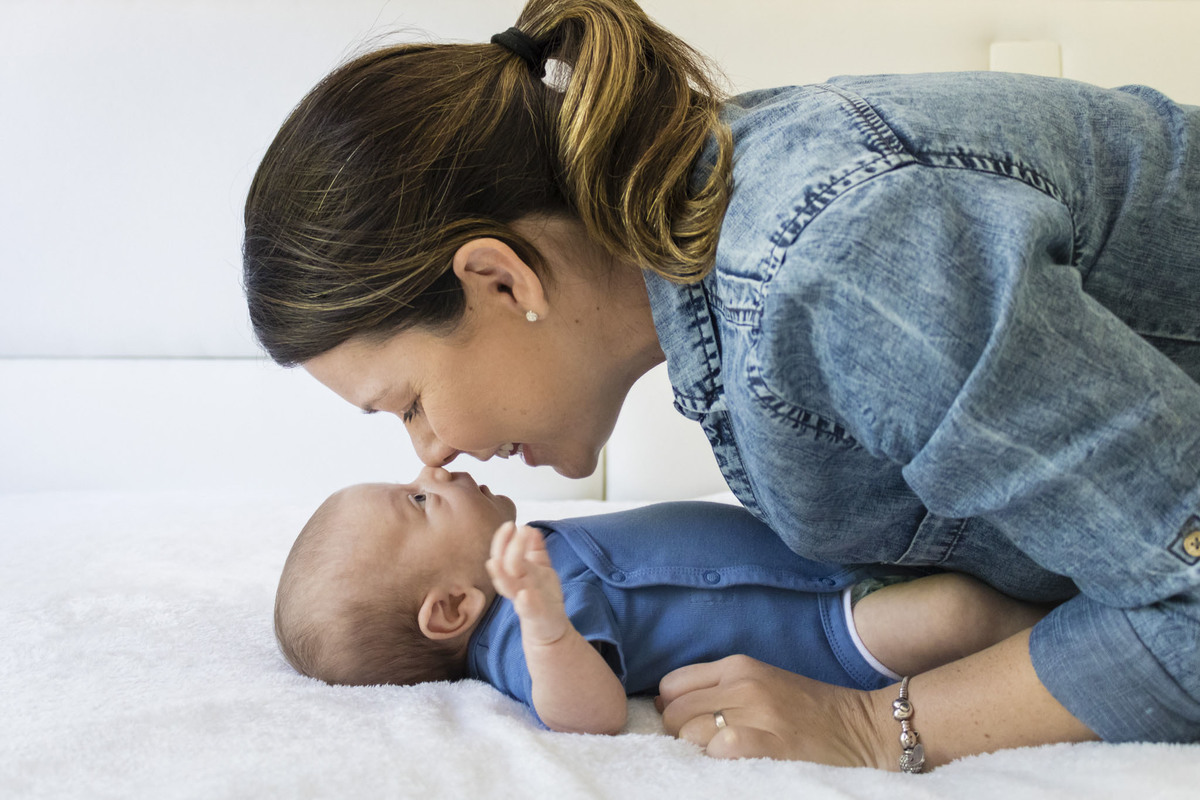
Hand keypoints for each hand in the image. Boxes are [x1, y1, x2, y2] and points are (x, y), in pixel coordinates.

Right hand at [486, 522, 568, 645]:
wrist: (550, 629)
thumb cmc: (542, 597)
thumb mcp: (540, 569)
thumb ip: (535, 550)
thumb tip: (530, 528)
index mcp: (516, 574)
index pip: (502, 553)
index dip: (503, 539)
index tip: (510, 524)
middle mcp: (516, 586)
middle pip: (504, 565)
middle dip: (506, 547)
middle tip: (513, 528)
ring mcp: (524, 602)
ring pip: (508, 587)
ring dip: (503, 574)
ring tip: (496, 562)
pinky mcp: (536, 616)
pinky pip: (528, 610)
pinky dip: (525, 602)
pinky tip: (524, 595)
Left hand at [656, 655, 889, 766]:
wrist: (865, 730)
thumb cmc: (810, 712)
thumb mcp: (762, 683)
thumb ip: (716, 689)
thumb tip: (662, 706)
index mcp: (739, 666)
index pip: (672, 684)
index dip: (674, 709)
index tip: (689, 725)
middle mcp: (743, 685)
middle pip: (674, 712)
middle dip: (682, 734)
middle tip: (710, 747)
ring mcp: (757, 714)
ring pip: (689, 734)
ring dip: (700, 752)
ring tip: (728, 758)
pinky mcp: (769, 744)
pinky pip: (718, 751)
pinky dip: (719, 762)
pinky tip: (740, 764)